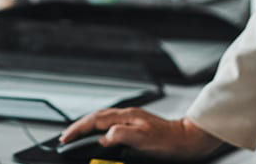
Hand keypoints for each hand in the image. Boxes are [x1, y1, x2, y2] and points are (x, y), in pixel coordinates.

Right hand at [59, 107, 222, 157]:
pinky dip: (100, 130)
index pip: (95, 121)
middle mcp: (128, 115)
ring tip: (78, 136)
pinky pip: (112, 125)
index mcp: (126, 116)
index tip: (66, 138)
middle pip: (96, 118)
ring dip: (88, 127)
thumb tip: (103, 138)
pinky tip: (101, 136)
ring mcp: (132, 119)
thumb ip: (120, 135)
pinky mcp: (137, 125)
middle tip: (66, 137)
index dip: (78, 129)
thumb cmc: (170, 141)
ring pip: (103, 120)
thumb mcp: (143, 139)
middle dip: (79, 127)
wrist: (189, 139)